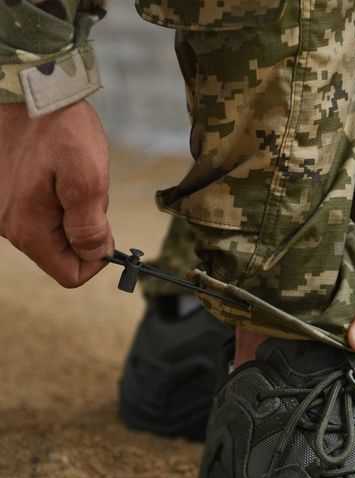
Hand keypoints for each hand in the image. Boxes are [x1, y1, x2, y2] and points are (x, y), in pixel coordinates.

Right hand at [0, 101, 113, 286]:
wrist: (30, 86)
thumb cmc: (61, 129)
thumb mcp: (88, 180)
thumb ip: (90, 227)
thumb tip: (94, 254)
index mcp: (29, 229)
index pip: (69, 275)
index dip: (96, 261)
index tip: (106, 229)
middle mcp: (9, 225)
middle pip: (61, 253)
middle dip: (85, 230)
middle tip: (89, 192)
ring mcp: (4, 209)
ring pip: (53, 232)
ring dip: (72, 212)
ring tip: (71, 174)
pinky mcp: (5, 192)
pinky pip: (41, 211)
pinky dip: (59, 198)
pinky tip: (58, 170)